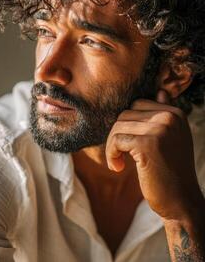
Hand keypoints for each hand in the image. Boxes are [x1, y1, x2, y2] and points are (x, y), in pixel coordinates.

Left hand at [105, 90, 202, 219]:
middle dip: (118, 134)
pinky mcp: (148, 144)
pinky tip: (118, 167)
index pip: (137, 104)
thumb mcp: (172, 138)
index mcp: (175, 113)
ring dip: (113, 145)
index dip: (128, 125)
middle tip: (121, 154)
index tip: (129, 144)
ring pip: (118, 125)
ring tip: (119, 162)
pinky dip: (111, 154)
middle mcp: (170, 117)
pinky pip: (116, 140)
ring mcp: (160, 129)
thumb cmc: (170, 170)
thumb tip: (160, 91)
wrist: (180, 201)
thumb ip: (163, 114)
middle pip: (125, 113)